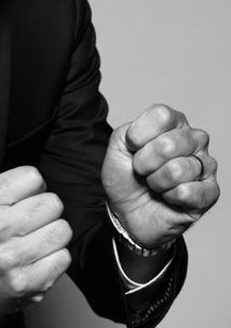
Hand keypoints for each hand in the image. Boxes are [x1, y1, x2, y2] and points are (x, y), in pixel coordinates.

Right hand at [0, 166, 71, 327]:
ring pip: (62, 230)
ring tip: (34, 242)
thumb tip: (43, 184)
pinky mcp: (27, 282)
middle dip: (45, 212)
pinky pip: (64, 257)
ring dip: (52, 235)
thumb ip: (8, 186)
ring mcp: (10, 258)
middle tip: (30, 225)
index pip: (33, 177)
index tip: (23, 202)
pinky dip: (54, 258)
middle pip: (52, 203)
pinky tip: (36, 261)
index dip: (32, 189)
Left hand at [101, 103, 218, 247]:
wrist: (127, 212)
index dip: (138, 136)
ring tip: (155, 184)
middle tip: (143, 170)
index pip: (162, 116)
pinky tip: (169, 196)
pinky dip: (170, 197)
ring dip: (156, 182)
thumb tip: (154, 137)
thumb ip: (130, 131)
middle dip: (144, 163)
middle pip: (169, 144)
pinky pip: (189, 192)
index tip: (131, 148)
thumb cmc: (126, 176)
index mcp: (174, 123)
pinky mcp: (210, 192)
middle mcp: (194, 139)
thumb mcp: (117, 147)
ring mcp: (205, 165)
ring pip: (178, 170)